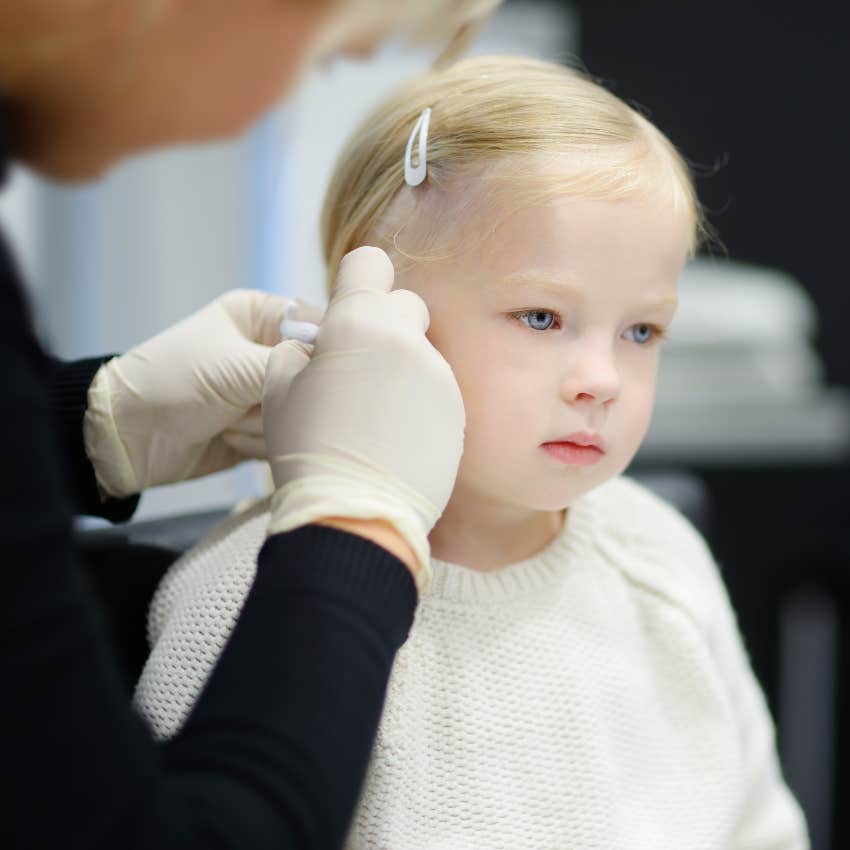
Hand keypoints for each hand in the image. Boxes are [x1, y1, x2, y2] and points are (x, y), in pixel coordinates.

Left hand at [83, 289, 316, 497]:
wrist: (127, 438)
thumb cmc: (173, 382)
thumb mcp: (237, 365)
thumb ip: (295, 365)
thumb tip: (343, 370)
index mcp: (261, 315)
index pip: (320, 326)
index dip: (323, 353)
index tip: (314, 374)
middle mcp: (268, 350)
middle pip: (315, 376)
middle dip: (282, 397)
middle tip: (246, 402)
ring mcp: (266, 392)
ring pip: (304, 412)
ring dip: (265, 424)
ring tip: (226, 421)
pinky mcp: (263, 429)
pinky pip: (289, 438)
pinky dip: (261, 445)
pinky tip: (228, 439)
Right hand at [262, 246, 465, 588]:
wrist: (355, 515)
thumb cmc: (308, 451)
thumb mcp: (279, 390)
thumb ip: (300, 350)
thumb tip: (317, 344)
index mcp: (358, 321)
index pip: (370, 262)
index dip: (356, 282)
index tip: (348, 310)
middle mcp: (408, 338)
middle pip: (404, 305)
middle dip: (384, 326)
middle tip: (359, 369)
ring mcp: (439, 375)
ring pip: (423, 351)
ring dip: (402, 368)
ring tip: (376, 416)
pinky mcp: (458, 410)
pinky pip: (437, 389)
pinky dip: (420, 402)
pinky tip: (398, 436)